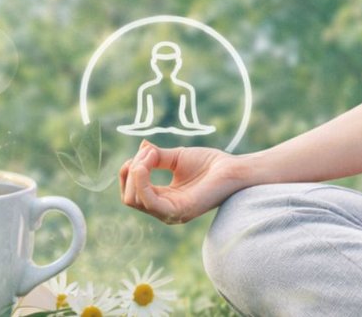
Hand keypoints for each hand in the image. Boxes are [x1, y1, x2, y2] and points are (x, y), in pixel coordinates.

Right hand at [118, 140, 242, 224]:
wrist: (232, 168)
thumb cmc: (209, 164)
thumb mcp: (176, 157)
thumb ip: (156, 157)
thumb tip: (140, 148)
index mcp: (163, 199)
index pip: (132, 193)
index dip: (130, 171)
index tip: (143, 151)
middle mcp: (164, 210)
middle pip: (129, 198)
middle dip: (130, 171)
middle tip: (146, 153)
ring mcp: (171, 214)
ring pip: (134, 200)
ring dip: (135, 174)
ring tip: (149, 156)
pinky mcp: (179, 211)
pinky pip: (149, 202)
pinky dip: (140, 182)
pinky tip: (144, 166)